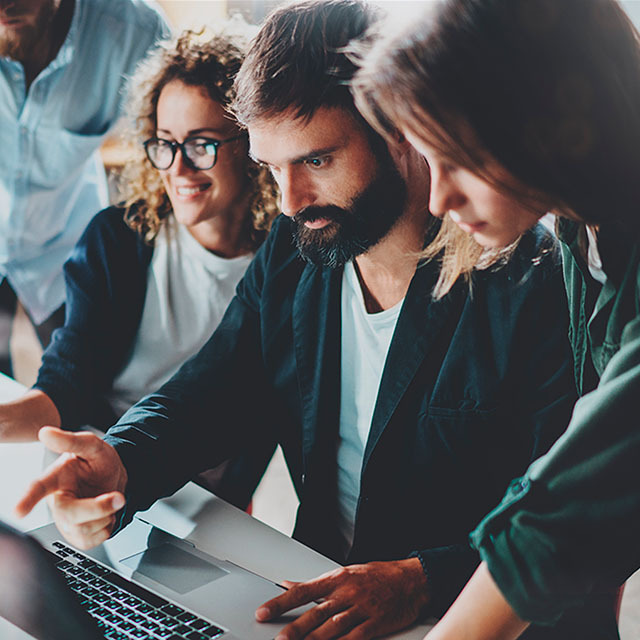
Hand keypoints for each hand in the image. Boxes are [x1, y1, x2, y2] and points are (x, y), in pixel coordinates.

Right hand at [14, 426, 127, 548]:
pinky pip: (94, 540)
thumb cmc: (99, 462)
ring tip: (109, 500)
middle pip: (68, 514)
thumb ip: (72, 440)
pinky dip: (108, 526)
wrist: (115, 478)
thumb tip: (46, 433)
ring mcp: (66, 521)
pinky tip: (105, 514)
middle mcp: (58, 502)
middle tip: (117, 497)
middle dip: (97, 507)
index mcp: (56, 478)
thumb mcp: (92, 446)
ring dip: (106, 514)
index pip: (38, 488)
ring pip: (83, 530)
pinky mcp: (78, 536)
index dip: (27, 499)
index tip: (18, 511)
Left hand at [255, 558, 428, 639]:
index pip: (302, 591)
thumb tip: (288, 584)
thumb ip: (315, 584)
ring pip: (332, 628)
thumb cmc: (377, 575)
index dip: (280, 602)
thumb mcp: (344, 573)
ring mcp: (361, 610)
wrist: (411, 579)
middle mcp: (346, 593)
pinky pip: (355, 638)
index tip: (263, 612)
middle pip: (315, 613)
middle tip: (278, 639)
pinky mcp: (375, 624)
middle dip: (295, 628)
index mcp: (336, 579)